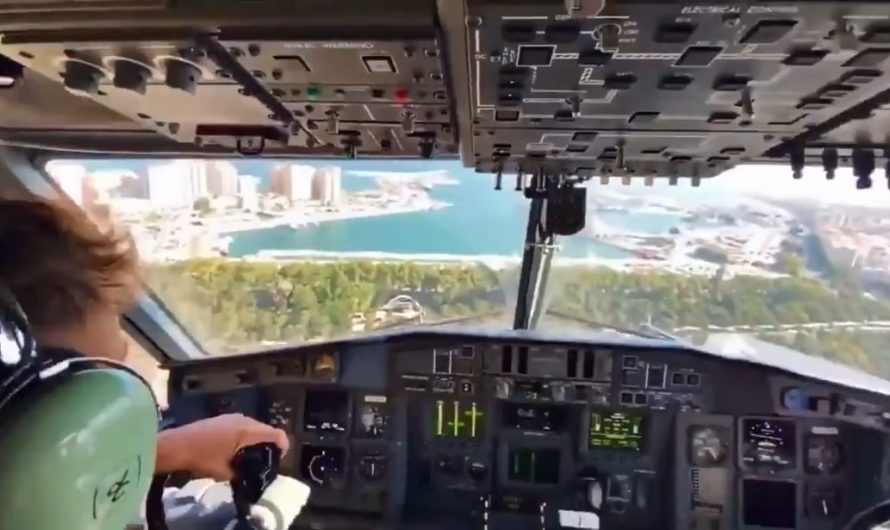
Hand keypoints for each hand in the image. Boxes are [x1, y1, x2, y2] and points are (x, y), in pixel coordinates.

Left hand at [155, 413, 288, 480]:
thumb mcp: (224, 472)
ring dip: (255, 440)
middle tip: (265, 462)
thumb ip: (240, 472)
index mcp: (247, 431)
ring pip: (252, 427)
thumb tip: (246, 475)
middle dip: (269, 444)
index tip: (280, 459)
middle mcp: (243, 420)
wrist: (175, 445)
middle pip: (265, 429)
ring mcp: (231, 417)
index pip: (276, 433)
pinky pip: (241, 426)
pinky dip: (244, 436)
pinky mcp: (222, 418)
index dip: (283, 446)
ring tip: (250, 457)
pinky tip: (235, 450)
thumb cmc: (201, 457)